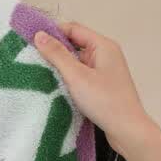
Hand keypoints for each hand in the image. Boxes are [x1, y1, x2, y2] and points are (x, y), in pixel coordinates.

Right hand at [33, 22, 154, 154]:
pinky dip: (71, 81)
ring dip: (63, 69)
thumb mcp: (77, 76)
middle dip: (56, 52)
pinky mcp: (104, 88)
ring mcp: (106, 72)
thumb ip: (57, 55)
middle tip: (35, 61)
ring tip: (43, 76)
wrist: (127, 131)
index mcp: (103, 45)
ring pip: (79, 63)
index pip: (74, 29)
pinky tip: (59, 90)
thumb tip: (39, 35)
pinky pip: (83, 77)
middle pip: (76, 45)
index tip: (33, 42)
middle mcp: (106, 55)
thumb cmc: (104, 101)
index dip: (53, 32)